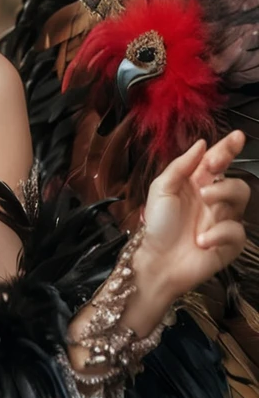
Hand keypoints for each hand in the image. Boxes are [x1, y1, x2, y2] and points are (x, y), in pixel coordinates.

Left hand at [140, 131, 248, 304]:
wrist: (157, 261)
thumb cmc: (158, 225)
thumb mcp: (161, 188)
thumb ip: (181, 165)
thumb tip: (201, 144)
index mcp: (196, 183)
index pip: (216, 161)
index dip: (228, 148)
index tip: (237, 136)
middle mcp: (212, 199)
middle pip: (233, 177)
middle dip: (225, 168)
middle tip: (211, 169)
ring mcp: (223, 220)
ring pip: (240, 197)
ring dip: (223, 193)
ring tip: (204, 199)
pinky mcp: (229, 242)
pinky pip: (236, 231)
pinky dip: (219, 232)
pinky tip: (201, 239)